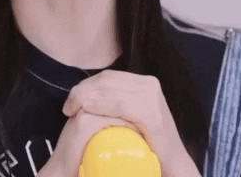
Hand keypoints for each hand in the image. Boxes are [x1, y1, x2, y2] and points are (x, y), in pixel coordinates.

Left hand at [60, 70, 195, 176]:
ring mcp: (152, 97)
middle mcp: (150, 84)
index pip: (109, 76)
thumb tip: (91, 91)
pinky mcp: (151, 113)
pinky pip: (118, 104)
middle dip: (82, 90)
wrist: (172, 164)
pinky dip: (99, 105)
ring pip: (110, 90)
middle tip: (67, 106)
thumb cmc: (147, 142)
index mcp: (145, 82)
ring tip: (71, 109)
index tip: (71, 98)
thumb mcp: (133, 113)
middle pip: (107, 81)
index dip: (86, 84)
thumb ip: (118, 99)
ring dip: (85, 97)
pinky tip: (85, 110)